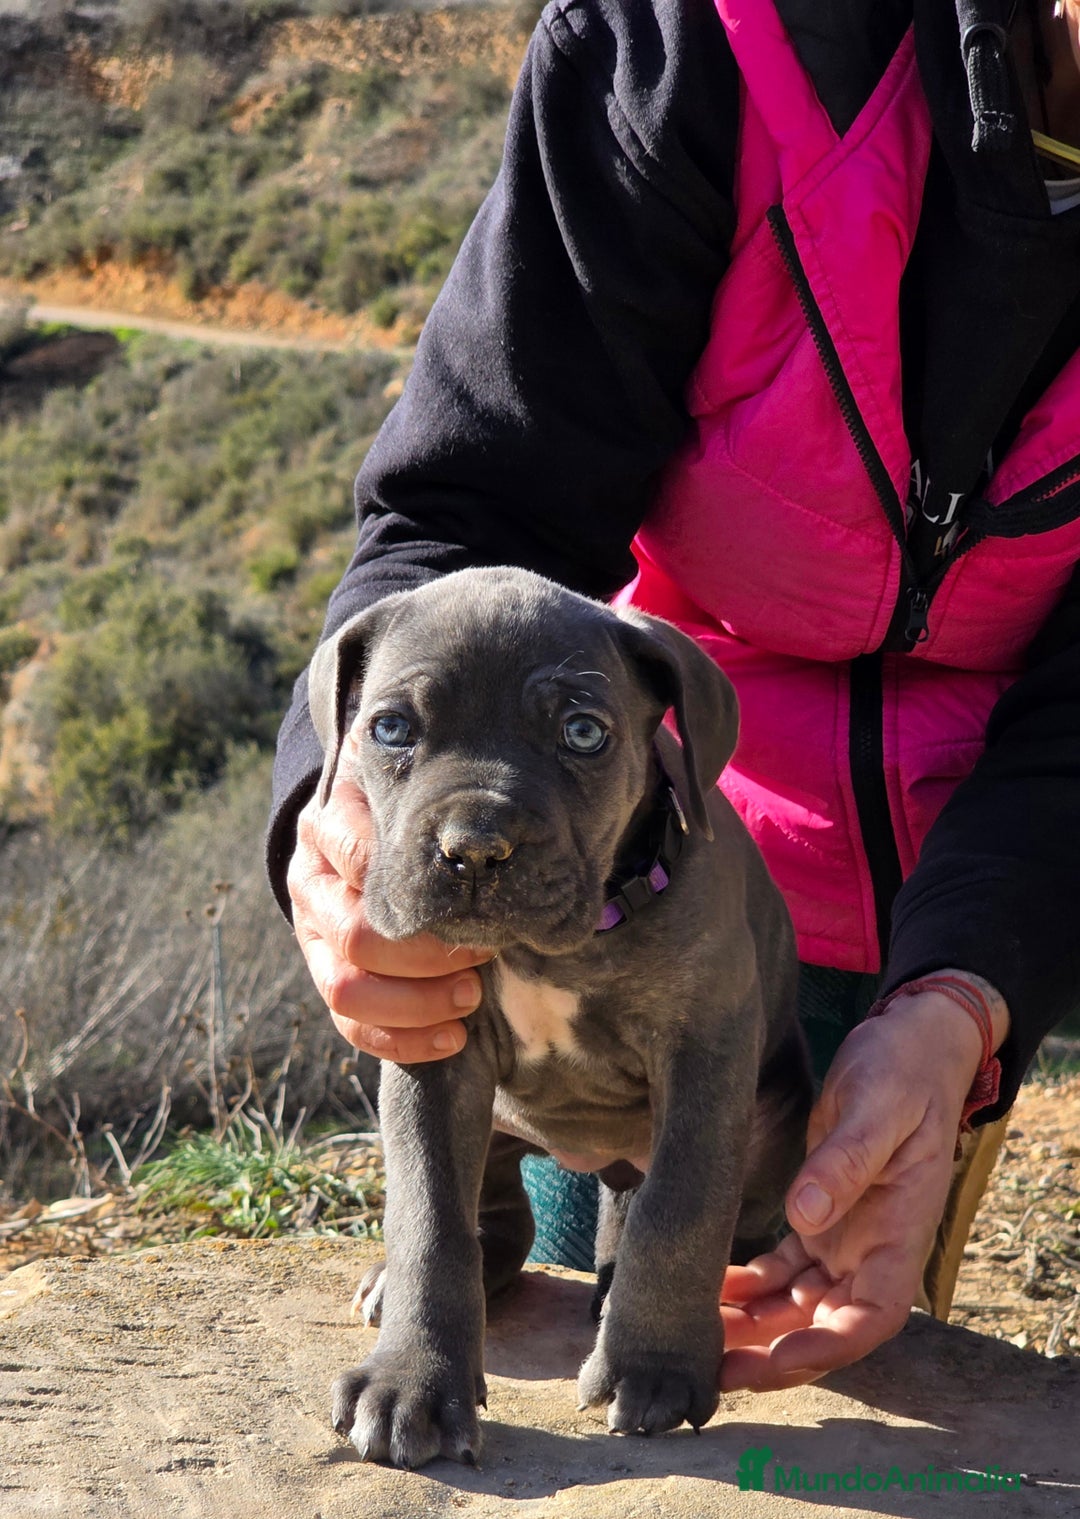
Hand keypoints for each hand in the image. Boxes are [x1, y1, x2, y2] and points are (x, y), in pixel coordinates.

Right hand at [287, 724, 490, 1061]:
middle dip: (427, 955)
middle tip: (484, 954)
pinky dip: (403, 1040)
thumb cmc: (416, 803)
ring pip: (346, 988)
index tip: (478, 901)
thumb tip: (472, 753)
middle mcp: (312, 882)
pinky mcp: (327, 976)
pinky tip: (452, 1037)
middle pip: (357, 935)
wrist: (373, 826)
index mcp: (329, 825)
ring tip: (469, 998)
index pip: (359, 860)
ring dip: (416, 1003)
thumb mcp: (415, 776)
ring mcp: (313, 935)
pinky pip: (350, 1026)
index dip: (420, 892)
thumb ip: (428, 769)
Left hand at [718, 982, 1006, 1390]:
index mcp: (900, 1234)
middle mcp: (873, 1248)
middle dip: (772, 1353)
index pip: (870, 1318)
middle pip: (824, 1326)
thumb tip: (805, 1216)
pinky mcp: (822, 1217)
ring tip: (695, 1332)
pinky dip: (748, 1284)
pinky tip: (709, 1284)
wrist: (908, 1042)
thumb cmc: (903, 1070)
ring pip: (797, 1305)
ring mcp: (847, 1238)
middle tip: (711, 1368)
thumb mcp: (877, 1106)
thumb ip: (846, 1161)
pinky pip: (783, 1270)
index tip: (773, 1360)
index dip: (823, 1349)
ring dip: (751, 1325)